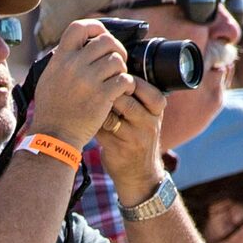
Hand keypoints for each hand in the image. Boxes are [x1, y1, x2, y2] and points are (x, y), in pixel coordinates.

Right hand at [26, 19, 128, 145]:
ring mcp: (88, 80)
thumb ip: (62, 61)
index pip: (78, 27)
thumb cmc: (52, 109)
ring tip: (117, 79)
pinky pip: (124, 80)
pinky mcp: (102, 96)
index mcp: (60, 59)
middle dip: (116, 49)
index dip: (95, 27)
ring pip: (117, 60)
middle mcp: (74, 65)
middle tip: (117, 62)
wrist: (54, 135)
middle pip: (106, 41)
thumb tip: (77, 46)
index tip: (102, 35)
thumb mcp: (49, 78)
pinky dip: (127, 84)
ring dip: (122, 69)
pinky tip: (121, 92)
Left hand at [96, 76, 165, 199]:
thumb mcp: (147, 116)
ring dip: (97, 105)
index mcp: (157, 109)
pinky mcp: (119, 149)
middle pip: (124, 97)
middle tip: (93, 88)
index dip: (122, 79)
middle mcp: (149, 122)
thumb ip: (135, 96)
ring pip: (111, 112)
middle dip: (106, 91)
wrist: (140, 175)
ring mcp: (135, 137)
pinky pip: (101, 128)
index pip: (142, 85)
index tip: (109, 78)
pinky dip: (91, 120)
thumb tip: (111, 67)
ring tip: (88, 101)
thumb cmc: (138, 137)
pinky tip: (85, 117)